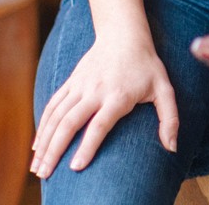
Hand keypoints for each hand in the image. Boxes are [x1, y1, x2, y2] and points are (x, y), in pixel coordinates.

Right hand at [30, 36, 178, 178]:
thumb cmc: (147, 65)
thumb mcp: (165, 89)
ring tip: (37, 167)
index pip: (99, 124)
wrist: (123, 35)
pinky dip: (42, 125)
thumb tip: (172, 148)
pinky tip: (37, 145)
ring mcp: (80, 86)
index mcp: (118, 96)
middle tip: (44, 174)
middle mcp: (95, 91)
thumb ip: (170, 119)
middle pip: (70, 123)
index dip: (87, 146)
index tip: (76, 167)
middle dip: (54, 150)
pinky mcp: (71, 82)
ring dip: (44, 141)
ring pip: (56, 116)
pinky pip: (52, 105)